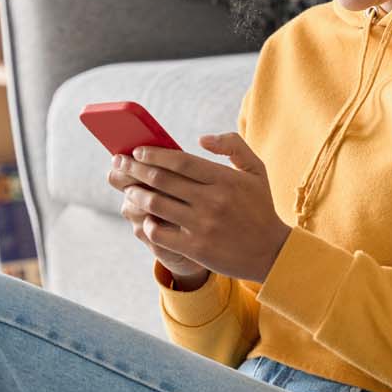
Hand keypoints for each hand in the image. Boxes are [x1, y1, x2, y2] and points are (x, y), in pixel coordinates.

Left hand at [107, 133, 291, 284]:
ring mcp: (202, 225)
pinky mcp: (196, 248)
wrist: (272, 252)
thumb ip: (233, 145)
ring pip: (156, 204)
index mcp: (225, 179)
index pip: (180, 160)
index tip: (137, 151)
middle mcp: (212, 200)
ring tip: (128, 189)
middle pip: (161, 179)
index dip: (154, 154)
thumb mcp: (256, 170)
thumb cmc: (260, 207)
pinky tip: (145, 217)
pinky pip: (159, 232)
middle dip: (134, 168)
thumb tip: (201, 139)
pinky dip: (147, 223)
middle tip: (119, 163)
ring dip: (136, 194)